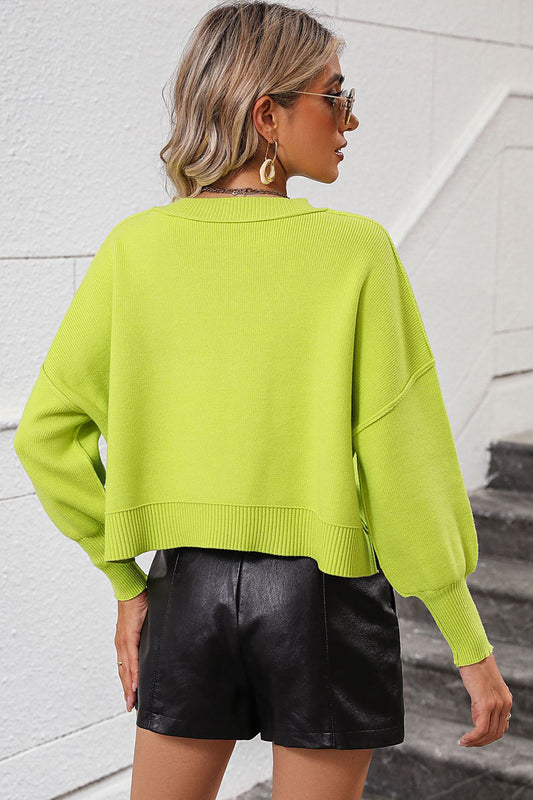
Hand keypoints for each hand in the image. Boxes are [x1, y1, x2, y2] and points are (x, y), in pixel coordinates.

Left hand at [115, 588, 147, 711]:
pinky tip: (135, 684)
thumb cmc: (138, 599)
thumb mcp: (145, 620)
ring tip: (132, 701)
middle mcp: (122, 643)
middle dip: (127, 691)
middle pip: (124, 672)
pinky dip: (133, 673)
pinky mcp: (128, 636)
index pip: (126, 666)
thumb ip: (149, 632)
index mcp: (125, 641)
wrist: (130, 586)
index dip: (128, 683)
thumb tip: (159, 638)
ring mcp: (123, 641)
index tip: (131, 697)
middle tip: (130, 707)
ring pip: (126, 669)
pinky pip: (131, 659)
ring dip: (129, 687)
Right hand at [458, 652, 512, 745]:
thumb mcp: (483, 688)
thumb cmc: (475, 667)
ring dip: (475, 742)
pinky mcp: (486, 704)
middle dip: (482, 742)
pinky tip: (464, 739)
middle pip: (496, 733)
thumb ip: (483, 704)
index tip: (476, 738)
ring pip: (489, 733)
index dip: (489, 736)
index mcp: (506, 700)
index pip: (501, 726)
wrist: (473, 653)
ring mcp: (497, 705)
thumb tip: (477, 720)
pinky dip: (472, 737)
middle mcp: (505, 704)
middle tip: (468, 743)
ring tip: (464, 743)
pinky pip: (480, 728)